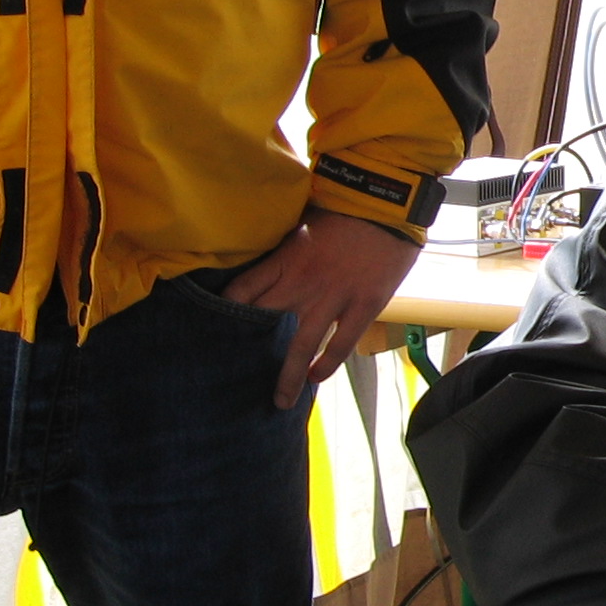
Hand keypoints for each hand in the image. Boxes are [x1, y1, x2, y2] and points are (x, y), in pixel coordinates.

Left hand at [226, 206, 419, 408]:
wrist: (388, 205)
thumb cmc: (345, 208)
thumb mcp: (303, 221)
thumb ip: (285, 244)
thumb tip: (269, 257)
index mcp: (284, 259)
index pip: (242, 290)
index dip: (226, 310)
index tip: (217, 327)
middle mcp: (302, 284)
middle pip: (265, 324)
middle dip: (249, 350)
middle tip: (240, 374)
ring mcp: (334, 298)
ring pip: (302, 345)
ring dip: (289, 376)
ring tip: (281, 400)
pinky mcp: (363, 305)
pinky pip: (341, 343)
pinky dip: (328, 363)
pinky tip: (318, 377)